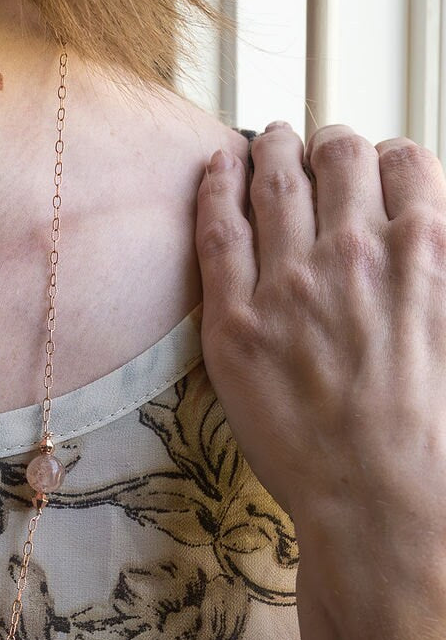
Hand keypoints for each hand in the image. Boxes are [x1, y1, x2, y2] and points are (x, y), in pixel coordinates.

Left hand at [194, 121, 445, 532]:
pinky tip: (216, 167)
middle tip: (316, 148)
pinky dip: (216, 186)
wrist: (383, 497)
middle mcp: (357, 250)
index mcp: (426, 247)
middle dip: (329, 144)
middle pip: (338, 155)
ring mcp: (290, 282)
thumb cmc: (435, 430)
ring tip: (266, 141)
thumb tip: (429, 237)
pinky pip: (217, 229)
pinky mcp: (235, 319)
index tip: (373, 167)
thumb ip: (438, 268)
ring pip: (274, 179)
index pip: (404, 160)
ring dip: (272, 148)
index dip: (386, 158)